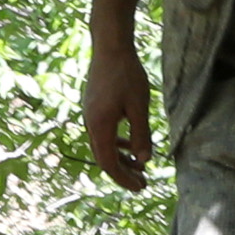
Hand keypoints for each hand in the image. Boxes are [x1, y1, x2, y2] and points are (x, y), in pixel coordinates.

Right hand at [83, 36, 152, 190]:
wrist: (110, 47)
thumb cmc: (127, 74)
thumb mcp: (139, 106)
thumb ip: (141, 135)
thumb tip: (144, 161)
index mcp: (100, 126)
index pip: (109, 163)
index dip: (124, 178)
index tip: (141, 187)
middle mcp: (90, 124)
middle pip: (104, 158)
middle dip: (123, 172)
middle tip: (143, 183)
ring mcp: (90, 115)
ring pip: (104, 146)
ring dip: (121, 159)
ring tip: (139, 167)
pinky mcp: (94, 108)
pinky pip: (104, 133)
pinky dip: (117, 144)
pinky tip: (129, 145)